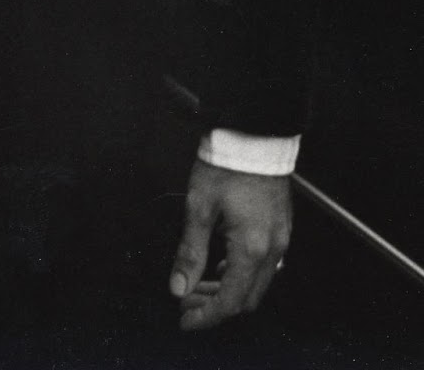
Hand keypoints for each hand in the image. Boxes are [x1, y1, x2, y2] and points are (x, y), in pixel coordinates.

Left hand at [169, 160, 290, 329]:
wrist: (253, 137)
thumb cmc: (226, 166)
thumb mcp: (199, 208)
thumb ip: (189, 252)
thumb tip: (178, 286)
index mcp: (251, 249)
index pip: (231, 302)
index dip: (206, 316)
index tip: (185, 320)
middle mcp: (272, 250)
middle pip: (246, 298)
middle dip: (215, 305)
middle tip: (186, 300)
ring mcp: (280, 240)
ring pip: (256, 284)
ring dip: (227, 290)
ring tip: (198, 285)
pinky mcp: (281, 229)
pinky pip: (264, 266)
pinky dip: (241, 274)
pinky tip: (221, 266)